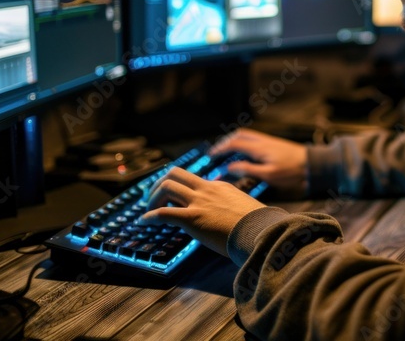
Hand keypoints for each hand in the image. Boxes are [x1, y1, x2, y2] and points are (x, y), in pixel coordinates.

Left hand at [142, 167, 266, 256]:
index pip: (192, 180)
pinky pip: (163, 212)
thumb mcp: (244, 210)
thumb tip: (233, 219)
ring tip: (147, 210)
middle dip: (158, 183)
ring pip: (167, 186)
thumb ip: (233, 209)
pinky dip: (150, 216)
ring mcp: (199, 202)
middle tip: (151, 198)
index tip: (170, 198)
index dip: (177, 188)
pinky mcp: (192, 218)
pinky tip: (144, 222)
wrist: (261, 232)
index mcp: (219, 187)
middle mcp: (206, 190)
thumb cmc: (257, 226)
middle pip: (175, 173)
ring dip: (152, 198)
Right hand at [209, 129, 308, 194]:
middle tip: (218, 151)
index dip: (220, 149)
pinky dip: (245, 142)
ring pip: (247, 135)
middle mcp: (262, 141)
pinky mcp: (274, 143)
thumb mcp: (268, 174)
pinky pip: (255, 138)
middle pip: (239, 135)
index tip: (211, 155)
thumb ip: (248, 169)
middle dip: (226, 142)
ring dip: (235, 140)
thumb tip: (230, 167)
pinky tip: (246, 152)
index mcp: (258, 148)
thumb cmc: (292, 171)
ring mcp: (269, 141)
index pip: (234, 144)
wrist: (313, 164)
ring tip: (228, 150)